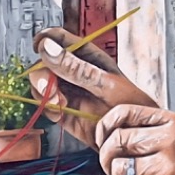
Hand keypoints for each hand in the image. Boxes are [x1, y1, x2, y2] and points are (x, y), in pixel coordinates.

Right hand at [31, 28, 156, 144]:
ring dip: (44, 93)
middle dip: (42, 74)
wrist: (135, 135)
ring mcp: (68, 91)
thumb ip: (76, 68)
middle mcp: (74, 72)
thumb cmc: (132, 105)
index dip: (45, 40)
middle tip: (50, 87)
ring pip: (42, 84)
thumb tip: (49, 49)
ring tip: (59, 102)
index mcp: (87, 56)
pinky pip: (46, 105)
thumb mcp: (105, 83)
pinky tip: (59, 111)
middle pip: (44, 63)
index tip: (38, 47)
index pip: (59, 39)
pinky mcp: (64, 110)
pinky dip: (47, 108)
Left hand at [96, 105, 174, 174]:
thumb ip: (155, 129)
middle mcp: (171, 143)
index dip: (105, 128)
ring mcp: (169, 173)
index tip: (104, 140)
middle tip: (115, 169)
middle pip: (115, 143)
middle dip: (107, 158)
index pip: (122, 114)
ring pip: (118, 172)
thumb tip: (112, 134)